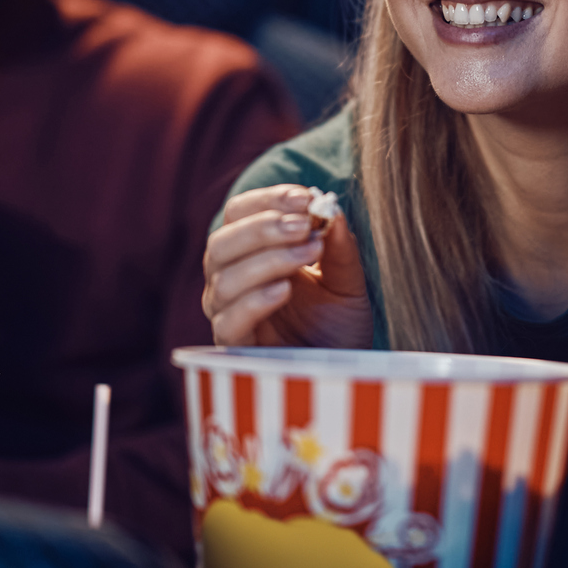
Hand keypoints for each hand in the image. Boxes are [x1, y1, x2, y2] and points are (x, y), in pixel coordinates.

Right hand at [203, 186, 371, 347]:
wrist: (345, 369)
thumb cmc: (338, 322)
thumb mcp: (347, 280)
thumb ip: (340, 248)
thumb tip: (332, 209)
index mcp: (251, 252)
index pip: (238, 213)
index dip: (267, 201)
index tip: (305, 198)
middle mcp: (231, 279)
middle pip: (220, 242)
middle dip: (263, 228)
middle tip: (305, 226)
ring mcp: (229, 313)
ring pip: (224, 278)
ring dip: (268, 259)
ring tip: (308, 254)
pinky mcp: (235, 348)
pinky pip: (229, 321)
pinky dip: (254, 300)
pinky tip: (285, 289)